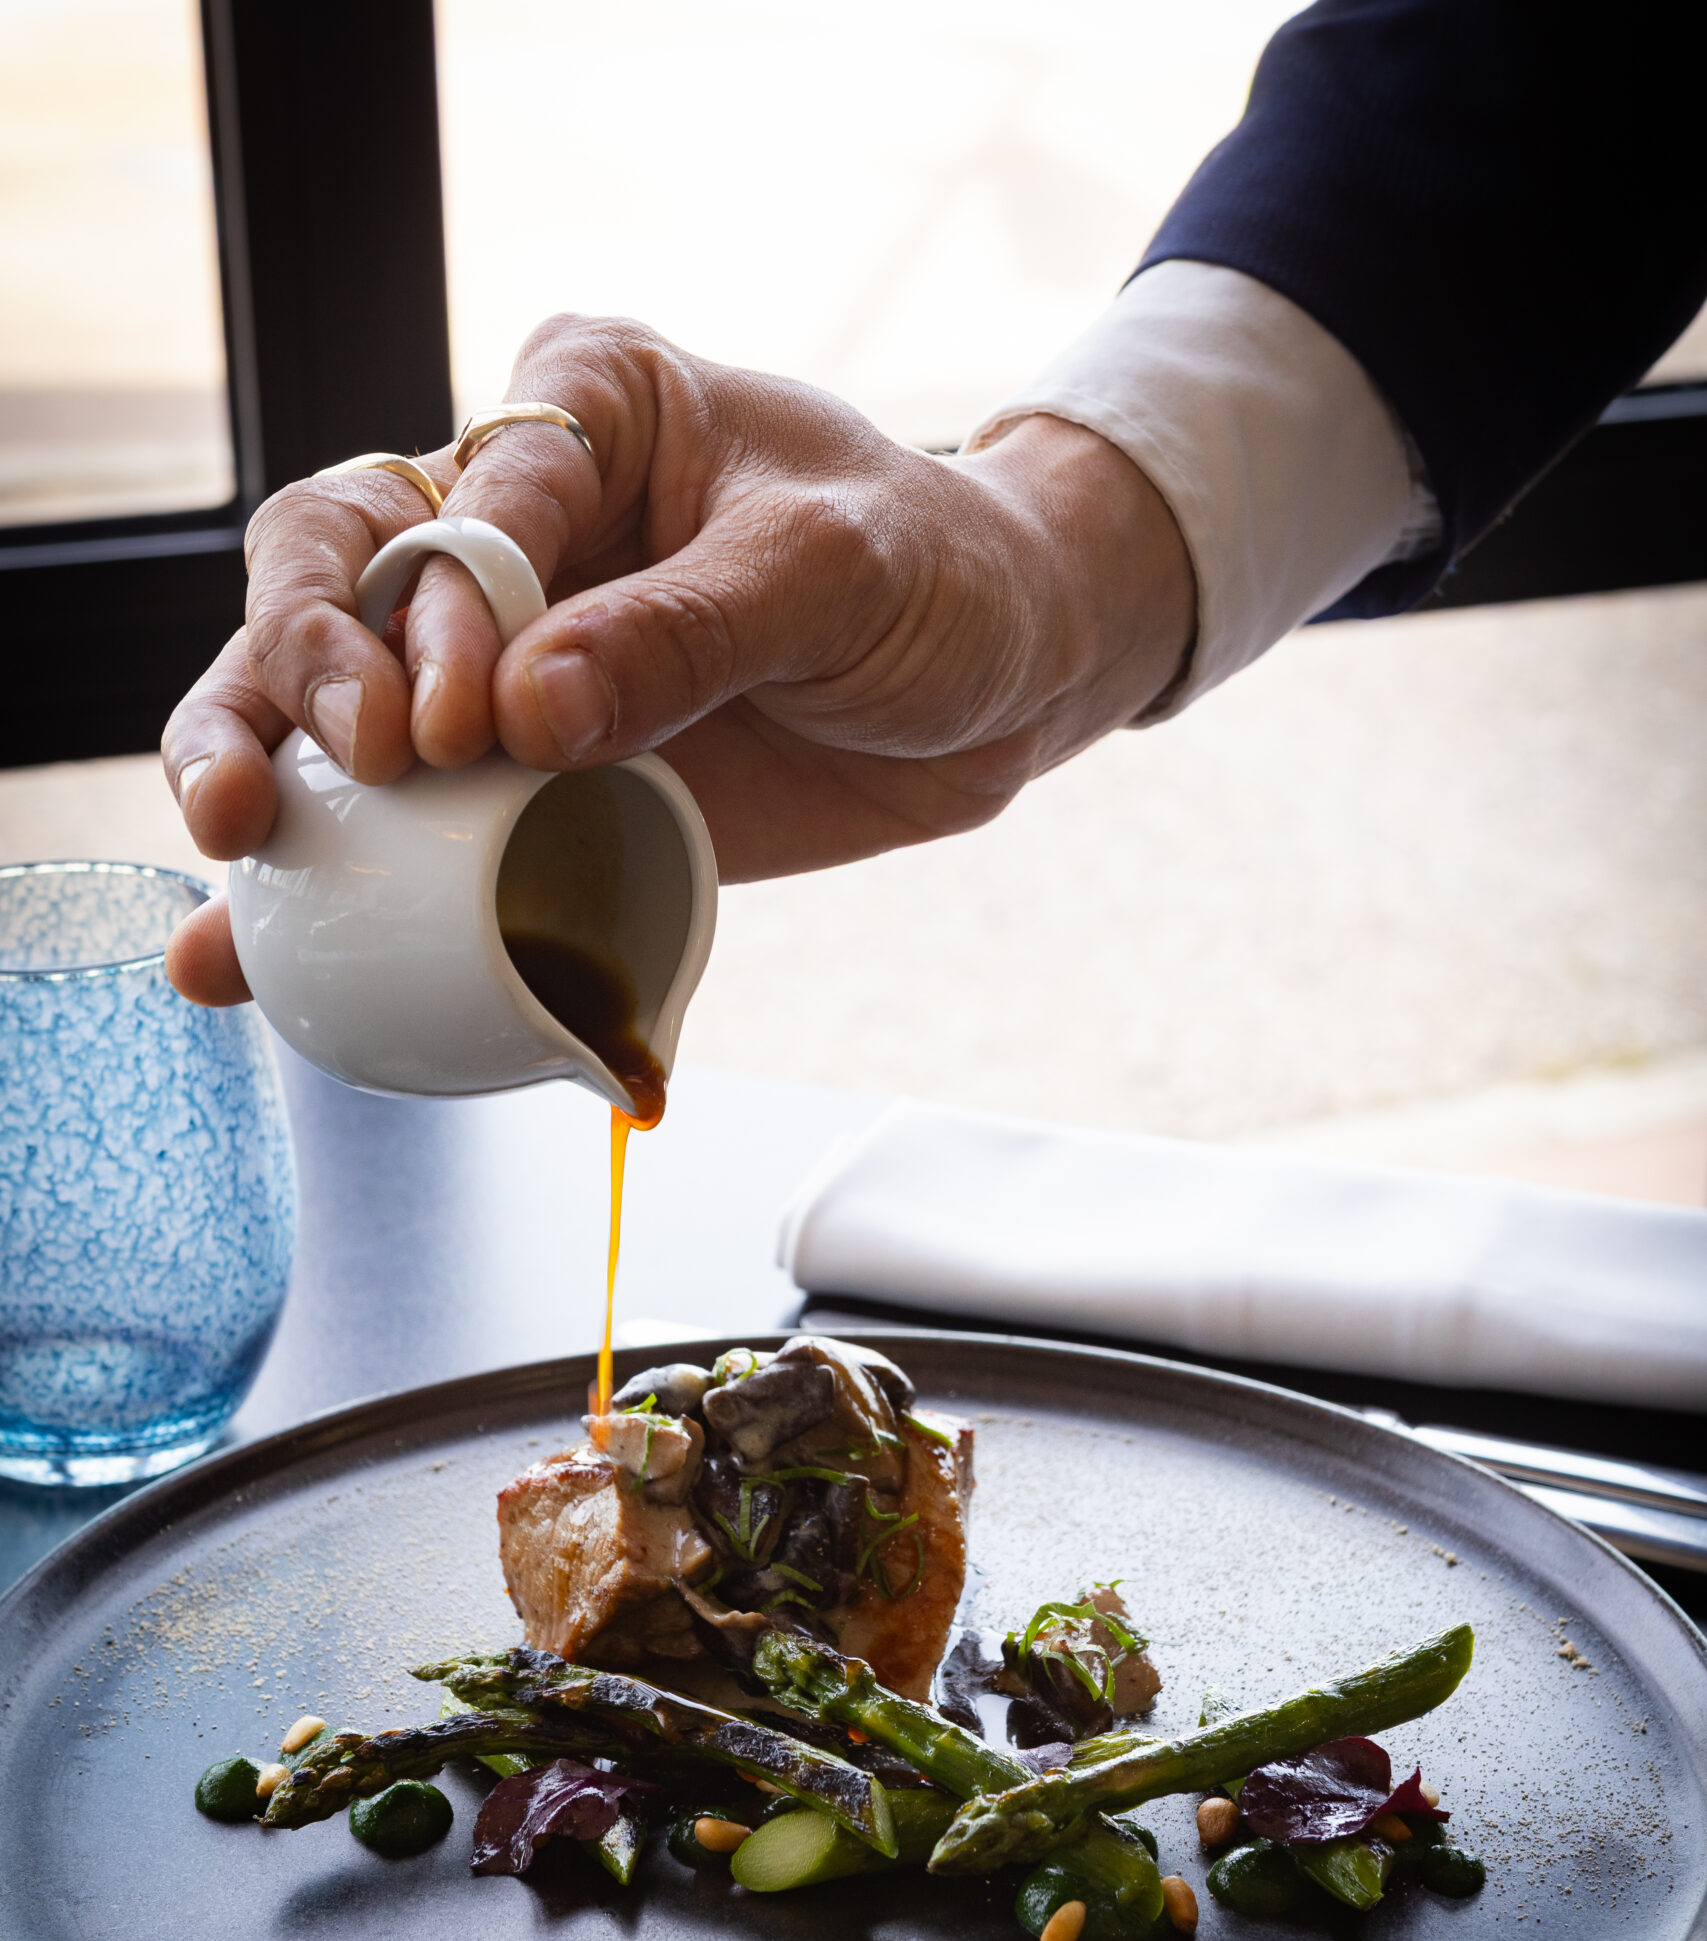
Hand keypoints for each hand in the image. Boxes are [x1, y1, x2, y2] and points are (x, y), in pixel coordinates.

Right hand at [162, 315, 1194, 1003]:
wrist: (1001, 676)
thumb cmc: (932, 572)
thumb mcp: (834, 574)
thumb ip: (686, 633)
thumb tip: (525, 717)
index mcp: (581, 418)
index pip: (453, 501)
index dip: (434, 612)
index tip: (465, 723)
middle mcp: (509, 530)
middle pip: (331, 574)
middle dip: (304, 668)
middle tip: (350, 768)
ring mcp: (501, 665)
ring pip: (327, 699)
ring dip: (257, 768)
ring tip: (234, 855)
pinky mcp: (526, 783)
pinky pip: (408, 831)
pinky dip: (319, 891)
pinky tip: (239, 955)